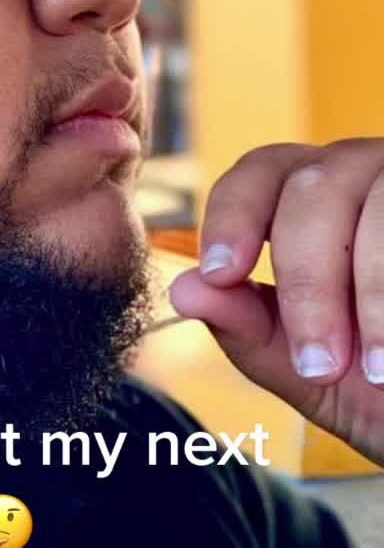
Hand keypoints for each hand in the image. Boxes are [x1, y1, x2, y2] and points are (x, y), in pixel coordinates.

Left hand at [169, 140, 383, 467]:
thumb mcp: (316, 375)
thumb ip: (250, 333)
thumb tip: (183, 293)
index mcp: (318, 197)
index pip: (260, 173)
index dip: (232, 217)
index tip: (219, 273)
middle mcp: (370, 172)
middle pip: (315, 188)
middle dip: (308, 282)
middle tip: (319, 364)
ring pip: (379, 205)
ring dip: (372, 295)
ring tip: (379, 371)